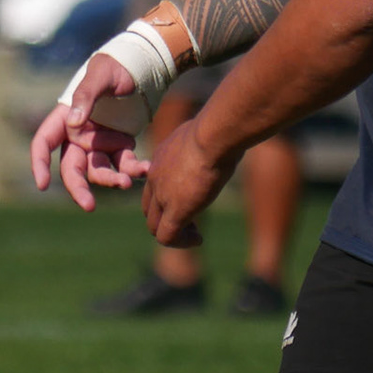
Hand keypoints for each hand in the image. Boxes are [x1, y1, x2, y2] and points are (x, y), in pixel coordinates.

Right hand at [29, 53, 147, 208]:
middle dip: (78, 188)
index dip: (39, 164)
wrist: (144, 67)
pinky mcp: (120, 147)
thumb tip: (74, 123)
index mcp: (65, 117)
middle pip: (71, 168)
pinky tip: (147, 168)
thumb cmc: (117, 66)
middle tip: (89, 206)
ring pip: (99, 171)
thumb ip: (86, 96)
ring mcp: (99, 143)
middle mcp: (79, 135)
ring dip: (111, 180)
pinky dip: (134, 170)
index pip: (44, 143)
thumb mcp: (101, 75)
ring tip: (127, 182)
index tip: (42, 185)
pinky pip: (124, 165)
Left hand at [142, 118, 236, 247]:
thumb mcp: (206, 132)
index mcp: (162, 158)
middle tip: (192, 221)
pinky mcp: (175, 210)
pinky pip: (166, 237)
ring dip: (174, 234)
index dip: (168, 198)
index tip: (191, 199)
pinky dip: (181, 242)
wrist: (214, 134)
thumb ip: (207, 139)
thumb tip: (224, 134)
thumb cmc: (217, 129)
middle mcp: (155, 177)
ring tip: (195, 234)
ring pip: (154, 226)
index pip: (154, 185)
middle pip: (149, 208)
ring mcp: (162, 195)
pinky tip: (198, 238)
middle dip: (167, 218)